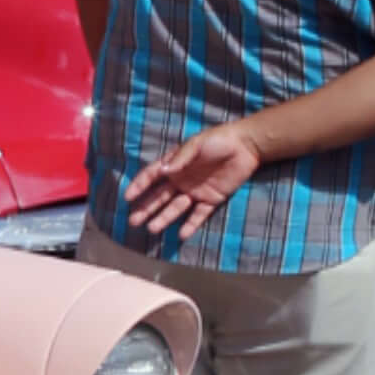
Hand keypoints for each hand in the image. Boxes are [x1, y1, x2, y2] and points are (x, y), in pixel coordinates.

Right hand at [125, 118, 261, 238]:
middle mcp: (181, 180)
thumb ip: (180, 158)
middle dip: (146, 208)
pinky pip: (199, 214)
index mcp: (175, 164)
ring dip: (164, 218)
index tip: (128, 197)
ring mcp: (196, 191)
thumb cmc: (218, 140)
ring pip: (176, 208)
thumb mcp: (196, 144)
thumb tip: (163, 172)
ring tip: (152, 229)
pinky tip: (181, 234)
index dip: (139, 186)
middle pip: (160, 197)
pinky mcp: (212, 199)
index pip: (152, 176)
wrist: (246, 146)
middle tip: (133, 221)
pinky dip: (191, 224)